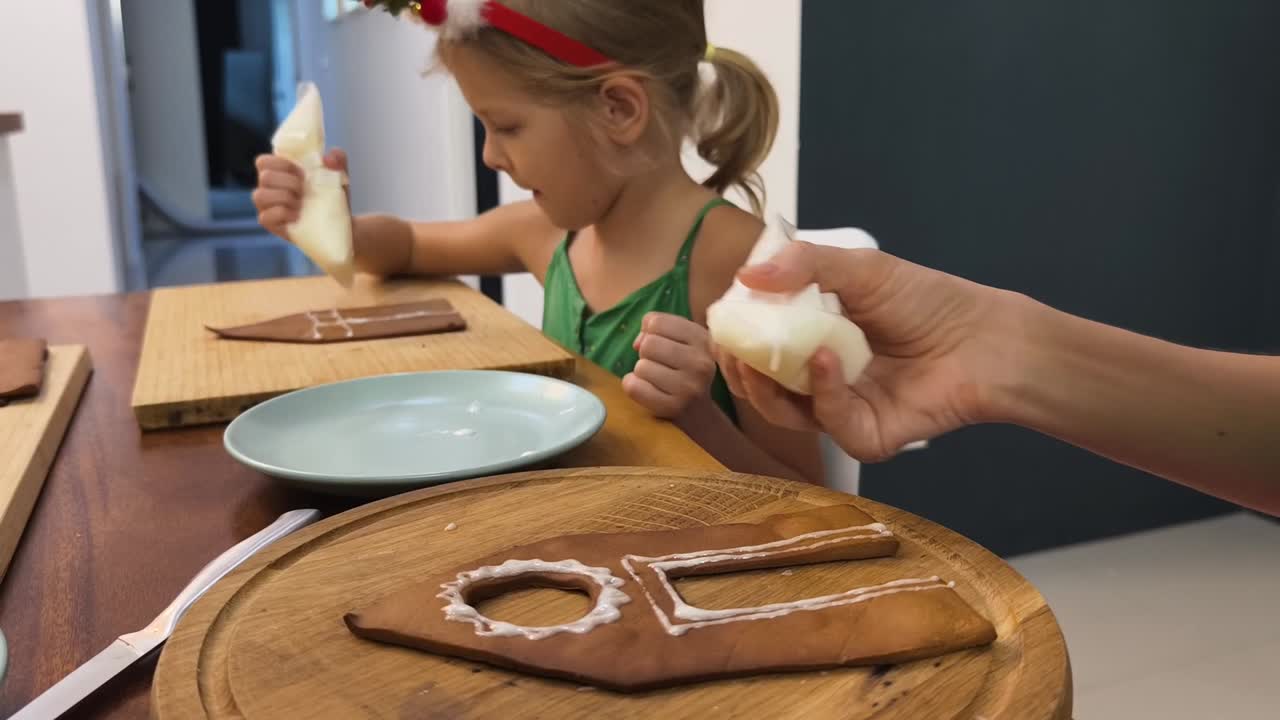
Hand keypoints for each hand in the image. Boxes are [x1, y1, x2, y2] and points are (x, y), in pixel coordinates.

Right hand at [252, 148, 348, 240]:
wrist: (342, 226)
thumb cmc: (333, 198)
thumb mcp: (338, 176)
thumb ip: (338, 160)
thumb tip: (329, 158)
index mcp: (279, 172)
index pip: (263, 162)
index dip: (282, 164)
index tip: (303, 172)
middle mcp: (269, 188)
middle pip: (264, 177)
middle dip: (289, 181)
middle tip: (304, 189)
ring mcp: (267, 206)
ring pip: (259, 195)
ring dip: (284, 197)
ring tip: (301, 203)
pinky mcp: (270, 224)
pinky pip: (265, 216)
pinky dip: (282, 213)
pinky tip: (297, 215)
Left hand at [623, 313, 718, 419]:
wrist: (699, 412)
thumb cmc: (684, 369)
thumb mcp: (682, 342)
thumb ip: (657, 329)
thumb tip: (638, 342)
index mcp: (702, 339)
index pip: (656, 322)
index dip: (650, 332)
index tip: (661, 343)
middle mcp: (700, 362)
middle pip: (648, 344)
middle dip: (646, 353)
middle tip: (659, 364)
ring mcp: (689, 387)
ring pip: (641, 366)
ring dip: (642, 372)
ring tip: (657, 378)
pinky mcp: (673, 407)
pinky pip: (634, 388)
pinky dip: (633, 386)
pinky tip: (646, 389)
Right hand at [715, 242, 1019, 461]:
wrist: (983, 340)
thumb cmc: (925, 301)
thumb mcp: (860, 269)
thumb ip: (803, 264)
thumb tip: (745, 274)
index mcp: (812, 337)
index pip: (758, 343)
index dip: (735, 336)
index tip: (720, 321)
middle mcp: (819, 377)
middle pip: (760, 385)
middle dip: (739, 368)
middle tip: (731, 347)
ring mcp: (840, 410)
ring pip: (783, 412)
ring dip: (770, 383)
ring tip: (768, 354)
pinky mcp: (864, 436)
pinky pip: (829, 422)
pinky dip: (822, 392)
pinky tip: (826, 360)